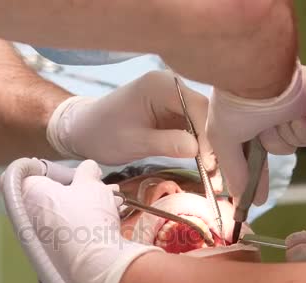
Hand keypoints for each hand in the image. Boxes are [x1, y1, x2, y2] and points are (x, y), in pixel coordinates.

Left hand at [22, 160, 162, 282]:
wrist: (97, 266)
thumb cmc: (89, 217)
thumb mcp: (92, 185)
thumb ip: (87, 172)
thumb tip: (87, 168)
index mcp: (29, 194)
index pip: (15, 174)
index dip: (34, 169)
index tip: (56, 172)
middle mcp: (27, 218)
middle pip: (39, 195)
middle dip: (65, 189)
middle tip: (88, 187)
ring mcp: (37, 240)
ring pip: (54, 215)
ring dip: (75, 207)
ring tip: (105, 203)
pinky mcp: (50, 258)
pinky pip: (61, 234)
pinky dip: (77, 226)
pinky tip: (102, 223)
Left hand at [46, 71, 210, 165]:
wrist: (85, 130)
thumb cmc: (103, 134)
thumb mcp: (134, 142)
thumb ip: (166, 144)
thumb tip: (198, 150)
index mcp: (160, 85)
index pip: (197, 107)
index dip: (209, 136)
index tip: (212, 163)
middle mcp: (171, 85)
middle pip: (206, 113)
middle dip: (213, 144)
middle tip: (220, 174)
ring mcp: (174, 97)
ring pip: (203, 122)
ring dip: (209, 147)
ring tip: (217, 174)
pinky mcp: (174, 111)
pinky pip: (194, 127)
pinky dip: (200, 146)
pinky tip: (207, 165)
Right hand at [206, 62, 305, 204]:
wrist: (262, 76)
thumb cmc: (237, 104)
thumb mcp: (224, 141)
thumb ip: (233, 172)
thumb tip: (241, 201)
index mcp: (250, 115)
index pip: (255, 151)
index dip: (255, 175)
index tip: (256, 200)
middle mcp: (274, 109)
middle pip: (277, 148)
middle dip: (269, 147)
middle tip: (261, 169)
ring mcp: (298, 106)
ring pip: (295, 143)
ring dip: (282, 136)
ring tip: (274, 117)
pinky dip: (301, 129)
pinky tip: (292, 113)